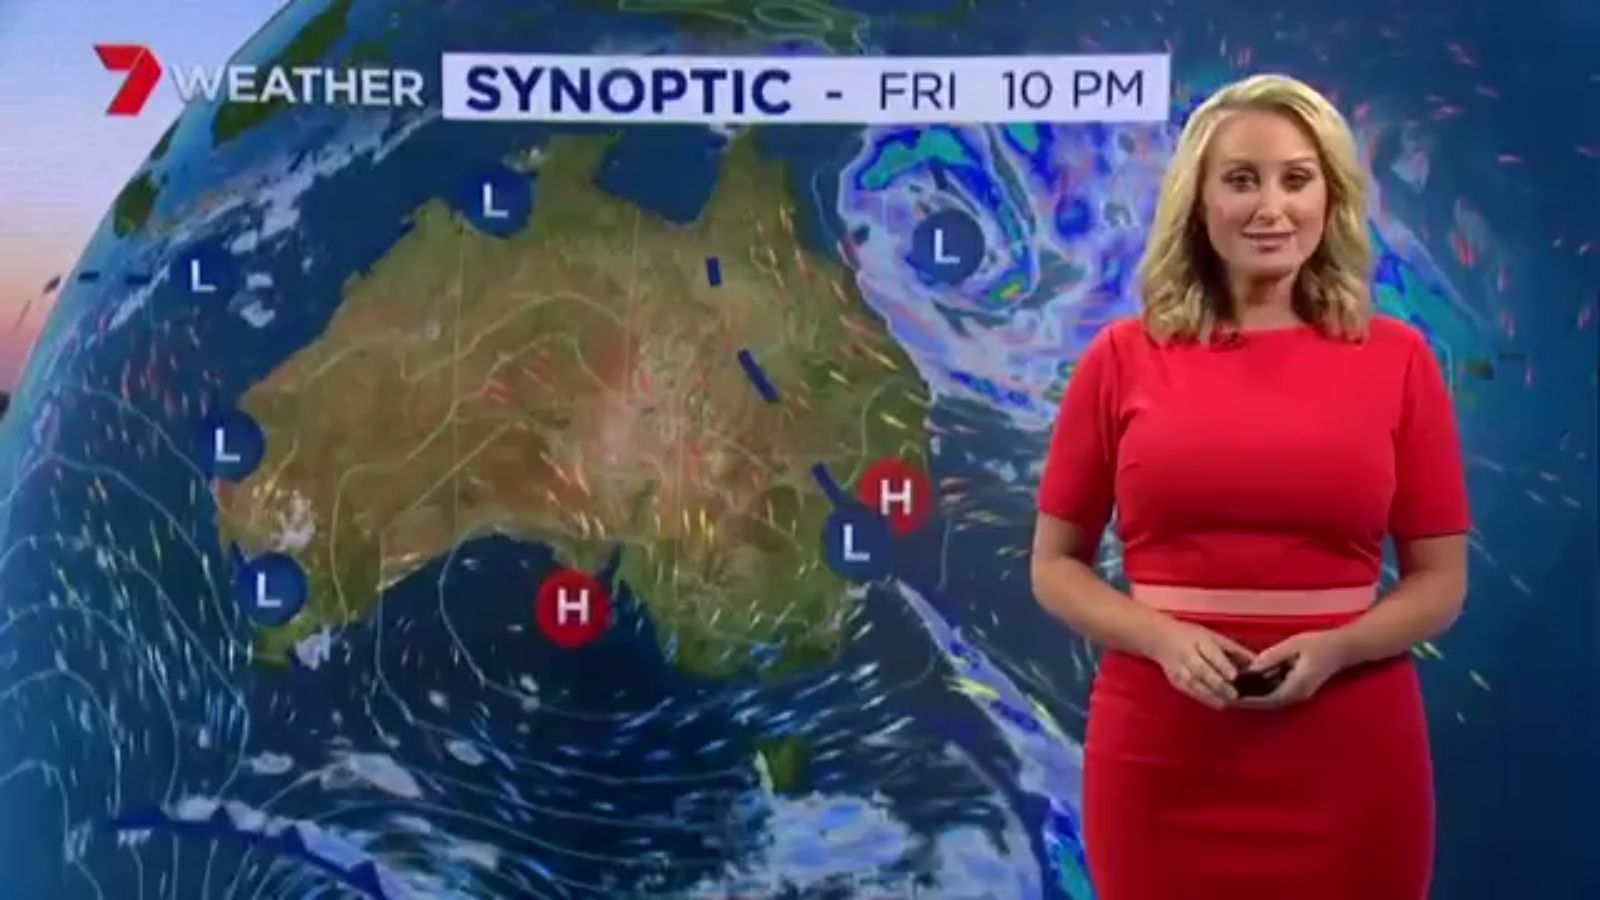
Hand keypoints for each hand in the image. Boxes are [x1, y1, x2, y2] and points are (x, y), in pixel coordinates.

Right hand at [1145, 619, 1254, 709]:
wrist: (1160, 639)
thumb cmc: (1191, 636)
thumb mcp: (1213, 636)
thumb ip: (1233, 649)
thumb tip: (1255, 662)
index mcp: (1199, 640)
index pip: (1211, 653)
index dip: (1222, 664)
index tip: (1234, 675)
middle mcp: (1187, 654)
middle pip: (1202, 670)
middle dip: (1218, 684)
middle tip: (1234, 694)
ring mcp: (1179, 669)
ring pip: (1194, 683)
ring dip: (1211, 695)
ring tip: (1226, 703)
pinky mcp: (1176, 680)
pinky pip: (1190, 691)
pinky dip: (1203, 698)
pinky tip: (1216, 704)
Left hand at [1234, 630, 1352, 709]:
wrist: (1343, 649)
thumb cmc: (1319, 644)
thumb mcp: (1294, 645)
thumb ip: (1272, 657)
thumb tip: (1252, 667)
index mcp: (1296, 686)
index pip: (1267, 699)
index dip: (1247, 700)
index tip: (1230, 698)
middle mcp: (1297, 695)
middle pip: (1267, 704)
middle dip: (1246, 702)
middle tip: (1224, 696)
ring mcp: (1299, 694)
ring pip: (1271, 701)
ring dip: (1252, 699)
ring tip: (1231, 692)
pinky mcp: (1299, 689)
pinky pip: (1276, 695)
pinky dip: (1261, 693)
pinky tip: (1248, 686)